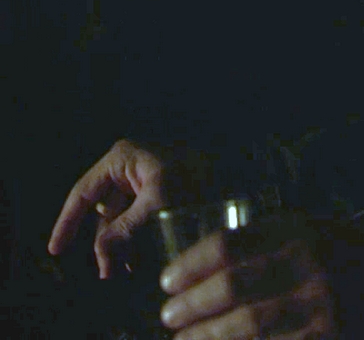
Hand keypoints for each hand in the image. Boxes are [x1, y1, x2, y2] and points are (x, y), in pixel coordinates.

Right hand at [47, 139, 204, 277]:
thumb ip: (126, 229)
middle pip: (103, 210)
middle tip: (107, 272)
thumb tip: (101, 256)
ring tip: (125, 270)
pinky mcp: (158, 189)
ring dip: (121, 244)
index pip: (83, 193)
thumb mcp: (158, 202)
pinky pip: (138, 216)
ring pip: (121, 217)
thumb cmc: (197, 175)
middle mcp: (127, 166)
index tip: (56, 250)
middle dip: (104, 242)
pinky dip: (136, 237)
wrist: (237, 166)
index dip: (67, 223)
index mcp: (121, 159)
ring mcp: (143, 177)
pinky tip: (139, 258)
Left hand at [158, 215, 363, 339]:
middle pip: (232, 286)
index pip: (228, 245)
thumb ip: (261, 240)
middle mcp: (309, 265)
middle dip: (190, 305)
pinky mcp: (328, 335)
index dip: (190, 265)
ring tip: (184, 339)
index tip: (167, 281)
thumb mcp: (306, 227)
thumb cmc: (340, 248)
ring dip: (206, 335)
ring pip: (247, 324)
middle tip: (168, 315)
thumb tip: (196, 265)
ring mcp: (320, 304)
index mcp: (298, 232)